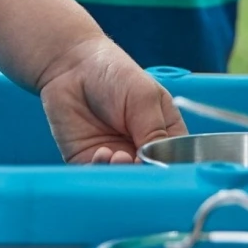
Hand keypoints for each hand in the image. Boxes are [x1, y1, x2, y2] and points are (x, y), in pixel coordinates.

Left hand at [37, 36, 186, 164]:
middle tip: (136, 163)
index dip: (171, 167)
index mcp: (164, 130)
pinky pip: (99, 179)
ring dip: (123, 174)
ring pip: (126, 181)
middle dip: (145, 175)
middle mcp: (142, 148)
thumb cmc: (113, 73)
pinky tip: (101, 154)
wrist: (71, 66)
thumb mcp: (143, 96)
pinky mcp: (91, 161)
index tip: (162, 168)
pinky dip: (102, 173)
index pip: (176, 159)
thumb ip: (155, 131)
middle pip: (151, 176)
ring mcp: (117, 157)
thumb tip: (159, 163)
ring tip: (118, 156)